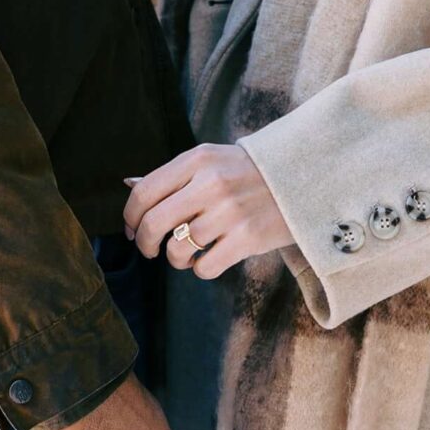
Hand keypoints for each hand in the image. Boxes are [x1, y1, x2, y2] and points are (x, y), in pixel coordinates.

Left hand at [123, 142, 293, 278]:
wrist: (301, 178)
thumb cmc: (246, 172)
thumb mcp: (209, 161)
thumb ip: (171, 175)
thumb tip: (128, 184)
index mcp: (197, 160)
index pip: (145, 192)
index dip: (130, 217)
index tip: (131, 229)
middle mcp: (211, 183)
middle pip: (154, 223)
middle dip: (144, 243)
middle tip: (149, 250)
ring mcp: (230, 212)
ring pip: (177, 249)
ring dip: (174, 259)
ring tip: (184, 255)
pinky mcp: (248, 238)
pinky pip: (204, 267)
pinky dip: (198, 269)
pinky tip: (207, 259)